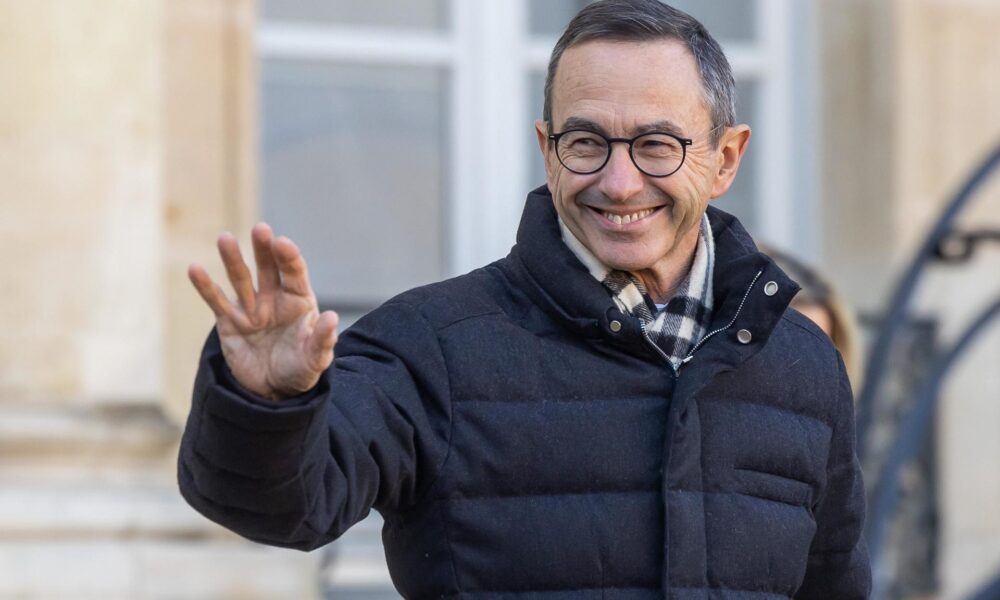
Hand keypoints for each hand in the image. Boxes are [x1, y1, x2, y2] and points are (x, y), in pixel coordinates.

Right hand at [188, 223, 338, 399]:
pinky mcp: (229, 321)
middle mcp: (274, 298)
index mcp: (299, 300)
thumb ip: (323, 340)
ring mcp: (250, 308)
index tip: (282, 243)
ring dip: (232, 259)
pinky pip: (216, 300)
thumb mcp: (316, 360)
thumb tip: (332, 318)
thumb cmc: (299, 369)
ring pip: (240, 279)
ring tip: (225, 238)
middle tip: (260, 229)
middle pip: (268, 267)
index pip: (294, 273)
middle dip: (263, 249)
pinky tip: (195, 269)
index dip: (288, 257)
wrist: (273, 391)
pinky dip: (205, 286)